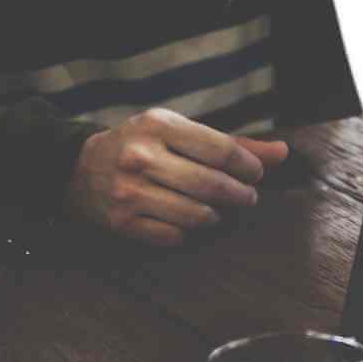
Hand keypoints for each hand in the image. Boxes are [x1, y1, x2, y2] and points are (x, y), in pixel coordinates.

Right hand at [67, 109, 288, 245]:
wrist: (79, 168)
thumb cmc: (144, 145)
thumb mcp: (181, 131)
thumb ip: (232, 142)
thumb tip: (283, 152)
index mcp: (160, 125)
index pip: (221, 148)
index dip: (249, 165)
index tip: (256, 174)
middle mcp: (142, 156)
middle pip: (212, 185)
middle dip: (240, 195)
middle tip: (247, 197)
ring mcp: (129, 191)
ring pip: (196, 214)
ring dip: (216, 216)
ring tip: (218, 210)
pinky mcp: (121, 221)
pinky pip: (172, 236)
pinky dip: (187, 232)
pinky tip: (187, 222)